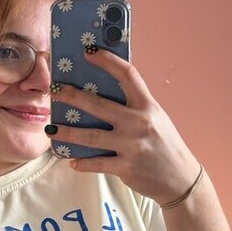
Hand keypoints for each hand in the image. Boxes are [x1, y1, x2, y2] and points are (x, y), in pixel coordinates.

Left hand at [49, 48, 199, 203]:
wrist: (180, 178)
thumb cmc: (164, 145)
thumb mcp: (155, 119)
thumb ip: (134, 107)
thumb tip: (102, 94)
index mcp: (147, 106)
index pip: (127, 75)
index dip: (108, 61)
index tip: (89, 52)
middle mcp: (139, 123)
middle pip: (99, 105)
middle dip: (73, 96)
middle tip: (53, 90)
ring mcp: (132, 146)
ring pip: (91, 137)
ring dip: (68, 133)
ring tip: (50, 130)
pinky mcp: (126, 167)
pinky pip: (97, 164)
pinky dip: (82, 163)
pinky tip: (70, 161)